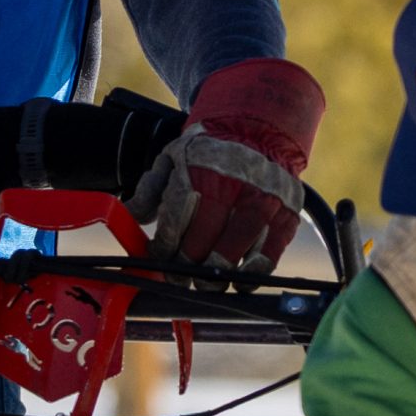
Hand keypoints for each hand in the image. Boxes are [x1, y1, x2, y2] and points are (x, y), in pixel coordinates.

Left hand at [128, 60, 325, 283]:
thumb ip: (150, 189)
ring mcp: (263, 203)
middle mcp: (233, 187)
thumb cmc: (207, 154)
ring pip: (232, 255)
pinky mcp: (286, 216)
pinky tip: (236, 282)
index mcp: (199, 172)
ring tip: (203, 283)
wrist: (258, 132)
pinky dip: (250, 277)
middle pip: (202, 244)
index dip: (163, 249)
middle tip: (178, 278)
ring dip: (214, 278)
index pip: (175, 223)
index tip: (159, 258)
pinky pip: (267, 258)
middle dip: (184, 268)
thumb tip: (129, 216)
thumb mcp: (172, 159)